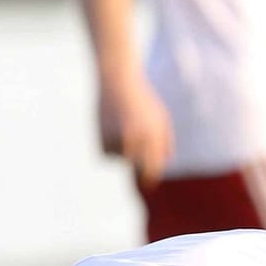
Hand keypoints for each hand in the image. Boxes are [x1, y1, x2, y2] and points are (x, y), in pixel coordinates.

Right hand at [98, 72, 172, 189]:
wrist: (117, 80)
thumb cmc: (144, 101)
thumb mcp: (162, 120)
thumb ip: (165, 143)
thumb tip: (163, 165)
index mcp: (152, 138)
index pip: (152, 169)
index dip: (149, 180)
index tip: (149, 186)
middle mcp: (133, 141)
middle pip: (136, 170)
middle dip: (138, 173)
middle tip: (139, 174)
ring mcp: (115, 139)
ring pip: (121, 159)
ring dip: (123, 151)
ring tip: (124, 127)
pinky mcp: (100, 137)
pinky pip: (107, 154)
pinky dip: (110, 147)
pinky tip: (111, 128)